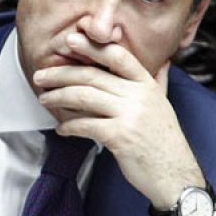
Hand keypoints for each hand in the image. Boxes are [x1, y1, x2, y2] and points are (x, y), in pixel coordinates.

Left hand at [33, 31, 206, 208]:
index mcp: (147, 85)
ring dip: (59, 97)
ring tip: (44, 99)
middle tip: (40, 76)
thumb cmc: (164, 141)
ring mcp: (130, 115)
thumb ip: (158, 82)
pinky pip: (85, 125)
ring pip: (84, 97)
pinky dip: (68, 126)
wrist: (174, 175)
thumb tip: (162, 63)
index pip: (118, 56)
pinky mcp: (120, 137)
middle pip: (93, 75)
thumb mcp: (164, 105)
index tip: (70, 40)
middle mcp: (139, 95)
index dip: (92, 46)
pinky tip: (61, 129)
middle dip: (62, 73)